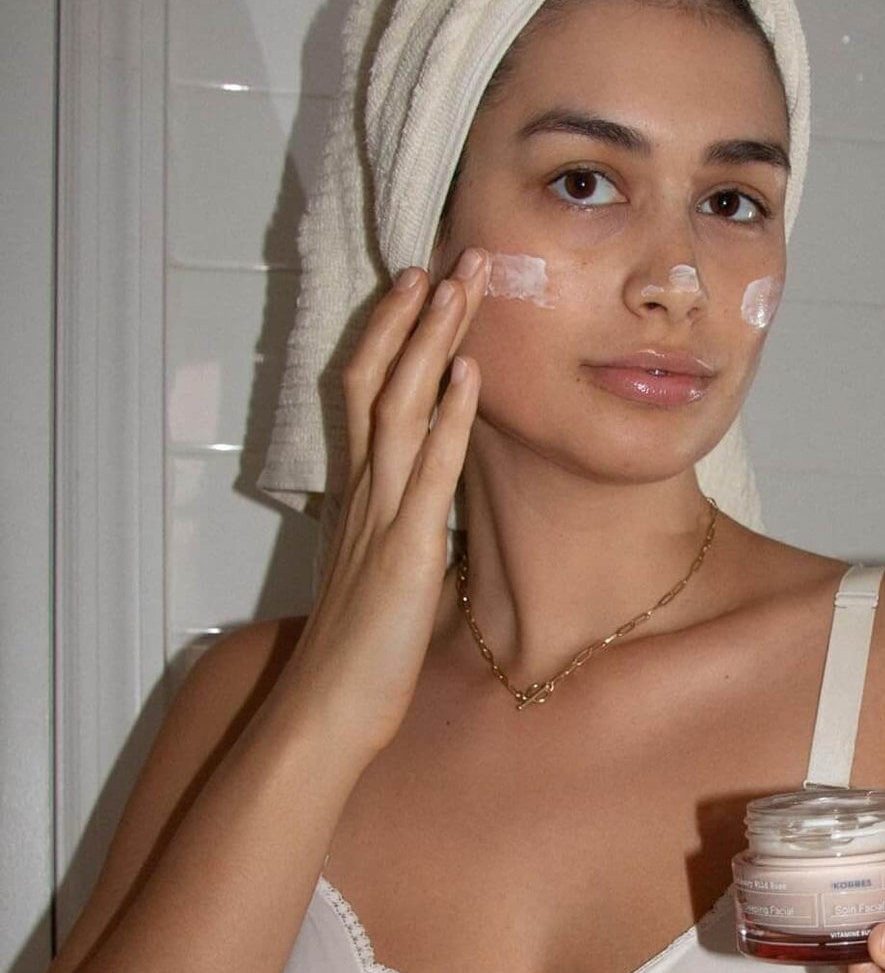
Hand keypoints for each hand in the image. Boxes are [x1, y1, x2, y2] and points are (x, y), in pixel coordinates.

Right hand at [278, 251, 487, 756]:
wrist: (327, 713)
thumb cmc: (359, 648)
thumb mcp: (382, 567)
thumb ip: (398, 523)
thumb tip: (428, 497)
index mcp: (359, 492)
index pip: (369, 391)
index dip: (392, 334)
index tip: (421, 285)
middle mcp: (364, 490)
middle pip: (380, 379)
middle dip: (414, 315)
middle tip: (449, 259)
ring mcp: (380, 516)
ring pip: (400, 406)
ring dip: (430, 342)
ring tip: (458, 287)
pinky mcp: (404, 552)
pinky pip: (429, 471)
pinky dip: (450, 417)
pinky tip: (470, 374)